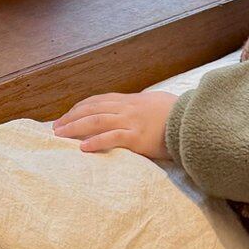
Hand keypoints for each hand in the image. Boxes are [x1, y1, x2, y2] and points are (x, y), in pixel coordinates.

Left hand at [52, 91, 176, 158]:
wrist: (192, 120)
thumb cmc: (176, 113)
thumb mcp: (155, 103)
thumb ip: (140, 105)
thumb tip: (133, 108)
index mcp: (131, 100)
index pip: (98, 100)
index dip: (80, 107)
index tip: (67, 115)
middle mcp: (127, 108)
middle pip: (92, 109)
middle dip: (71, 117)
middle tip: (56, 126)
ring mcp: (132, 121)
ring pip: (97, 121)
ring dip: (75, 127)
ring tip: (60, 134)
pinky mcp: (137, 136)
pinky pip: (112, 137)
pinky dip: (96, 141)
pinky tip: (83, 147)